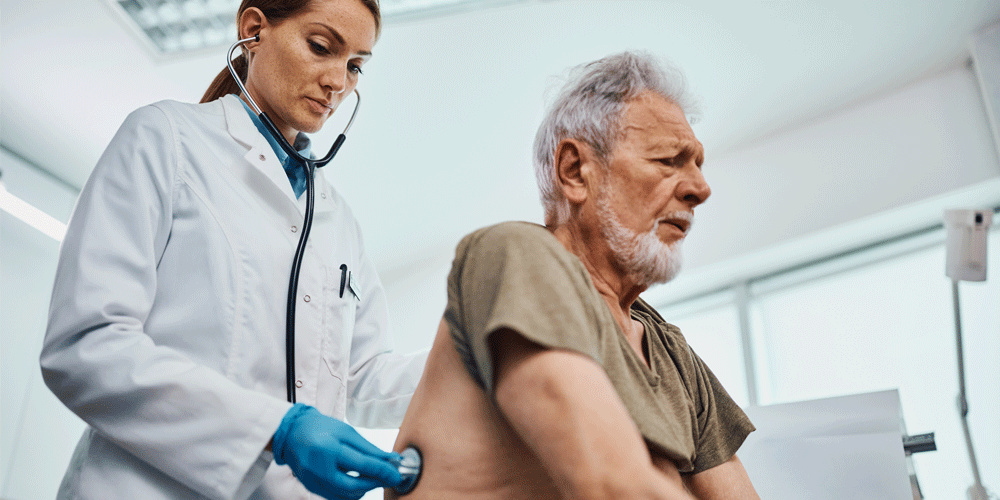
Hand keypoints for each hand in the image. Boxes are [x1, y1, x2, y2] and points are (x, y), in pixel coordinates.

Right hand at [272, 404, 401, 499]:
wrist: (291, 432)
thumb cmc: (319, 428)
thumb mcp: (346, 431)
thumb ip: (369, 448)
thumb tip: (391, 459)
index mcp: (329, 449)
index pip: (363, 465)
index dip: (384, 471)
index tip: (396, 474)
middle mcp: (319, 469)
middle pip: (354, 487)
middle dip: (375, 484)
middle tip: (387, 478)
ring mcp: (313, 481)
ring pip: (345, 496)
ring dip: (364, 489)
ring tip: (373, 478)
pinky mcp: (311, 487)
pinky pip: (335, 497)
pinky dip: (350, 492)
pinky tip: (358, 482)